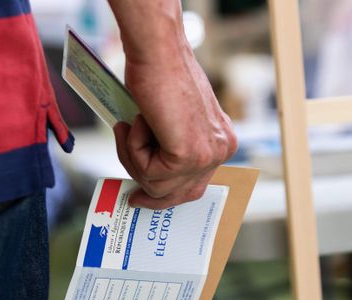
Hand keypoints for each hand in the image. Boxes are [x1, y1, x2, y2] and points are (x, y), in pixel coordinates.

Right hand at [113, 45, 236, 208]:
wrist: (157, 51)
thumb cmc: (159, 75)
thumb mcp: (171, 120)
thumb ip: (170, 146)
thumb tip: (151, 176)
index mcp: (222, 141)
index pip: (196, 184)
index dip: (169, 195)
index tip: (145, 197)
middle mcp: (222, 149)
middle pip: (181, 194)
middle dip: (151, 193)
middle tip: (132, 195)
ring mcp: (207, 154)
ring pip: (158, 185)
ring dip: (134, 158)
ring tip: (129, 128)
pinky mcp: (188, 155)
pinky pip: (149, 172)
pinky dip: (133, 149)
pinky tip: (138, 121)